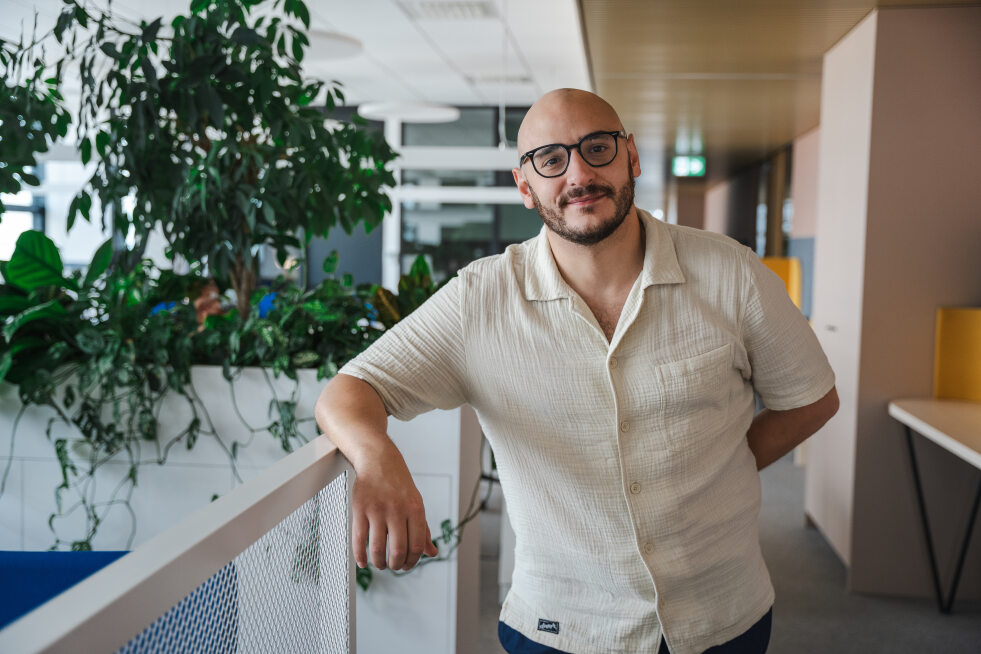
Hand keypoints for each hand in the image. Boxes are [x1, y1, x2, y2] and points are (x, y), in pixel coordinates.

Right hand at [351, 450, 438, 570]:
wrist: (378, 461)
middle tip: (394, 566)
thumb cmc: (399, 485)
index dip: (412, 561)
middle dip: (396, 565)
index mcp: (415, 509)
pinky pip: (359, 540)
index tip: (407, 566)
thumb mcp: (416, 504)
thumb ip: (424, 530)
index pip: (417, 545)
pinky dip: (360, 556)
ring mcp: (377, 509)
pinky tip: (363, 561)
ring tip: (380, 564)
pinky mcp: (360, 509)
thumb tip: (432, 553)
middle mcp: (397, 509)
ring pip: (378, 549)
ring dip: (379, 563)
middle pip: (398, 550)